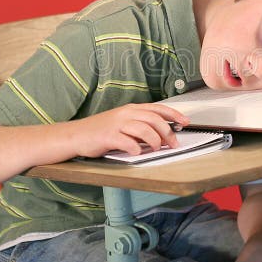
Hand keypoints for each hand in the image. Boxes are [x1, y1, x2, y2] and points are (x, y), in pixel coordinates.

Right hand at [68, 103, 188, 157]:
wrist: (76, 135)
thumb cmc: (101, 131)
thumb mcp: (123, 123)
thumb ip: (140, 125)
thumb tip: (162, 133)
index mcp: (131, 109)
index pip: (157, 108)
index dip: (173, 115)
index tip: (185, 122)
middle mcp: (125, 114)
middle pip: (154, 119)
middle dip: (167, 132)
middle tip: (173, 143)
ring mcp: (116, 124)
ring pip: (144, 129)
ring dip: (154, 141)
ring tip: (156, 149)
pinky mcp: (108, 136)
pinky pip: (127, 142)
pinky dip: (136, 148)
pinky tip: (137, 152)